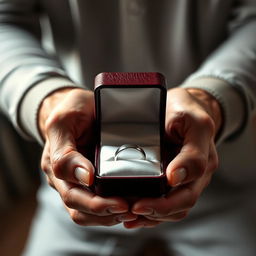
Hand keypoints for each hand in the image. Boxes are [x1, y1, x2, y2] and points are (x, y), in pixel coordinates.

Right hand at [39, 88, 136, 225]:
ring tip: (133, 212)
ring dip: (109, 216)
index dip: (95, 203)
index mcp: (56, 164)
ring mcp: (75, 181)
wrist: (76, 108)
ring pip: (87, 212)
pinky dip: (110, 210)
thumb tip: (85, 178)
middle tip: (131, 210)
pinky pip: (95, 203)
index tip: (119, 202)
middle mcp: (64, 178)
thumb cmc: (71, 110)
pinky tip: (128, 206)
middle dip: (106, 212)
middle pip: (80, 208)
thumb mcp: (64, 122)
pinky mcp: (87, 181)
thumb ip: (66, 151)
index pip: (71, 193)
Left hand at [124, 87, 221, 227]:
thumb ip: (191, 150)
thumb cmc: (185, 110)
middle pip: (181, 203)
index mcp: (203, 159)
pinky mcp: (176, 178)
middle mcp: (197, 173)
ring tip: (130, 216)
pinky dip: (152, 210)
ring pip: (174, 207)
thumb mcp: (192, 122)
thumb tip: (176, 177)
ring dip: (153, 215)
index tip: (141, 202)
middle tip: (132, 210)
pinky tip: (135, 215)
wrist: (183, 108)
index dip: (165, 202)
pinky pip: (168, 200)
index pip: (187, 191)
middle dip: (156, 211)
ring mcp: (187, 177)